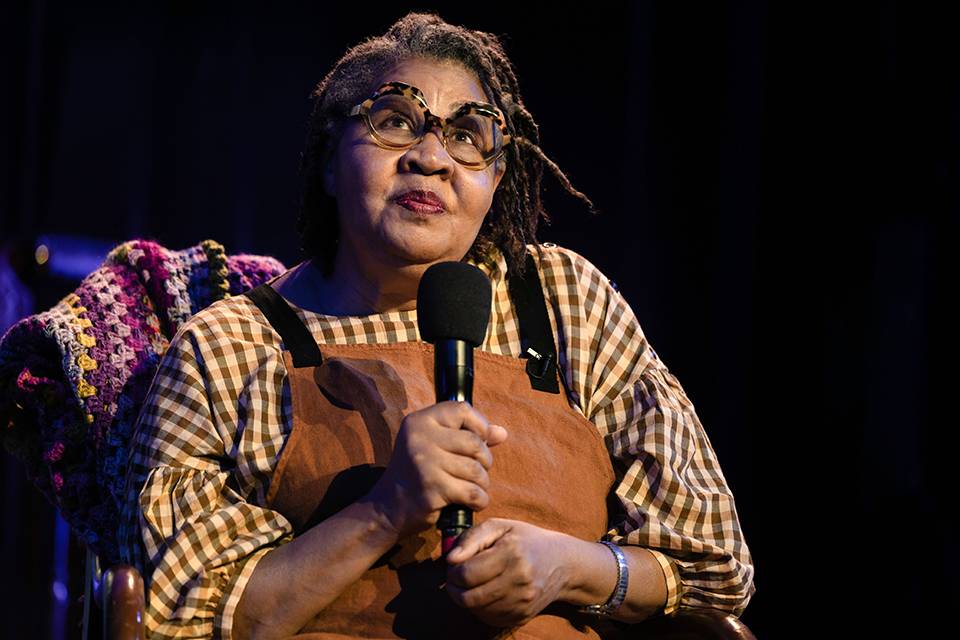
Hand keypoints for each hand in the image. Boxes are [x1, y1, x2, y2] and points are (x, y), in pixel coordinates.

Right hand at [365, 401, 507, 539]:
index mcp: (420, 421)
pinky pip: (473, 492)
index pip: (462, 409)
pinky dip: (479, 500)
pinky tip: (472, 502)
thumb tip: (502, 432)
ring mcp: (425, 462)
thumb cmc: (416, 474)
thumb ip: (468, 436)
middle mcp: (420, 437)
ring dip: (482, 483)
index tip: (478, 442)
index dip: (479, 425)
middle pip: (474, 443)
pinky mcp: (433, 488)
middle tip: (475, 472)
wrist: (387, 509)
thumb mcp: (435, 446)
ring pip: (476, 470)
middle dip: (484, 461)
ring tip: (472, 488)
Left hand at [444, 518, 573, 627]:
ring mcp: (522, 602)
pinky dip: (480, 607)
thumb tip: (450, 558)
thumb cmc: (527, 540)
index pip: (467, 574)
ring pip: (476, 610)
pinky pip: (489, 618)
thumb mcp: (501, 526)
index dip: (452, 572)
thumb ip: (472, 538)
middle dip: (454, 588)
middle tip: (455, 577)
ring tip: (471, 583)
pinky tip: (485, 592)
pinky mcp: (522, 616)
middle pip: (469, 597)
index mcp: (512, 553)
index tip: (453, 565)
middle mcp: (519, 581)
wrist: (562, 563)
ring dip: (466, 598)